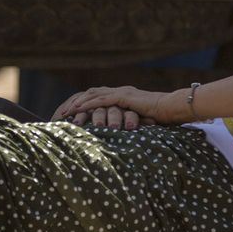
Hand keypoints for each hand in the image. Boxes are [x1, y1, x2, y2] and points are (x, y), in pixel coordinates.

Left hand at [51, 86, 168, 129]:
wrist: (172, 109)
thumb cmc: (160, 118)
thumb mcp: (139, 123)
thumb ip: (129, 126)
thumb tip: (120, 139)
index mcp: (122, 97)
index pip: (96, 98)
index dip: (82, 105)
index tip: (68, 115)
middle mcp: (119, 92)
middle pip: (90, 94)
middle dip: (74, 103)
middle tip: (60, 113)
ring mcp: (121, 92)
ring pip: (92, 95)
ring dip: (77, 103)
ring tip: (65, 112)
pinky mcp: (123, 97)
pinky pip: (100, 100)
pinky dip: (87, 105)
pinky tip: (77, 110)